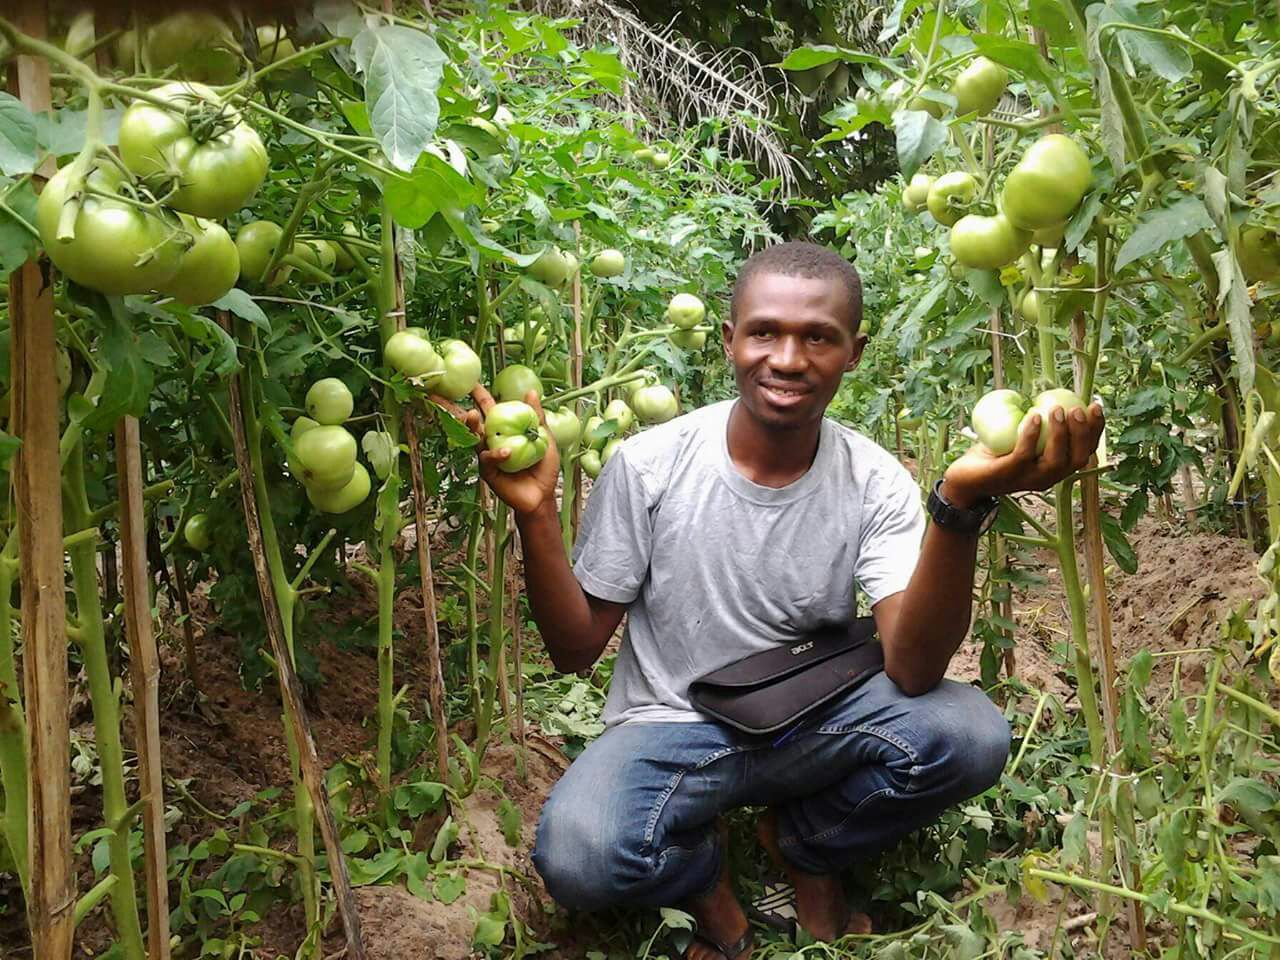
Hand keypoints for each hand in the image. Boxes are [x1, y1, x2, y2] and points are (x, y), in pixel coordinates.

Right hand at [464, 384, 561, 516]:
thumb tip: (531, 392)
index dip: (480, 395)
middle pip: (473, 422)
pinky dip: (497, 454)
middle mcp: (492, 441)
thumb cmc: (543, 468)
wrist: (542, 496)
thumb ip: (536, 417)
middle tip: (450, 394)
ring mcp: (488, 456)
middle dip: (460, 407)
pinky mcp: (488, 471)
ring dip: (471, 425)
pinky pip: (488, 459)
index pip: (489, 408)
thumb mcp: (544, 438)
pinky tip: (506, 452)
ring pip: (474, 438)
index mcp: (504, 430)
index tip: (470, 382)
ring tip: (472, 415)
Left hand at [943, 400, 1104, 505]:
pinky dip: (1031, 435)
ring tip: (1058, 410)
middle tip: (1078, 409)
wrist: (965, 478)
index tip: (1096, 406)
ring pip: (1055, 461)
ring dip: (1061, 434)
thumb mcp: (1020, 436)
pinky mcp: (1008, 475)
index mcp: (1056, 467)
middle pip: (1077, 458)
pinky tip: (1033, 416)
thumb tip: (1045, 389)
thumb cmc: (996, 453)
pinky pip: (1024, 455)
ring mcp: (1028, 479)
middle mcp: (1048, 477)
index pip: (1085, 451)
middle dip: (1082, 433)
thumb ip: (1036, 420)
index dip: (1095, 430)